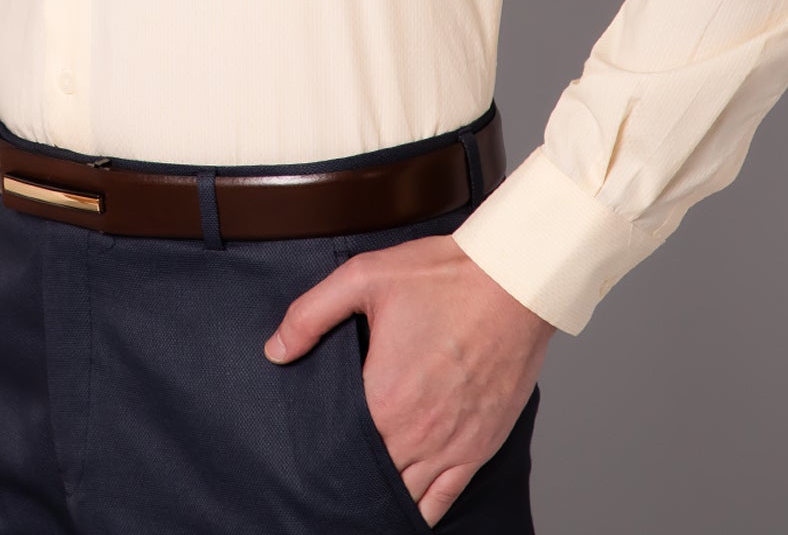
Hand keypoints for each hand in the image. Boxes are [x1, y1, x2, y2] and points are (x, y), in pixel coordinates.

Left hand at [263, 236, 553, 527]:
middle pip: (369, 477)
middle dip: (348, 476)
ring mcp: (450, 446)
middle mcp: (415, 434)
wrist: (512, 281)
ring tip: (359, 491)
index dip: (321, 452)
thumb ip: (311, 314)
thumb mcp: (365, 277)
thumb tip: (275, 350)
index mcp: (383, 398)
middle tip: (328, 474)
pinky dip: (420, 510)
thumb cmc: (443, 277)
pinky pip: (443, 500)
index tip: (307, 452)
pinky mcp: (479, 448)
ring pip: (403, 495)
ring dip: (381, 493)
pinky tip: (403, 508)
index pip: (339, 447)